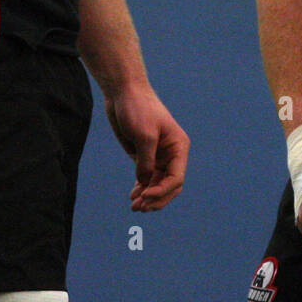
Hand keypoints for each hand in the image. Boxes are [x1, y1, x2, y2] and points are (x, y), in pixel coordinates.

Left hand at [104, 84, 190, 211]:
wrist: (123, 92)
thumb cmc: (138, 109)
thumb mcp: (144, 135)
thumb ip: (146, 161)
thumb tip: (144, 182)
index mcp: (178, 147)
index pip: (177, 178)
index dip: (163, 191)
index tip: (146, 196)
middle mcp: (171, 154)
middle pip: (170, 186)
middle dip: (156, 199)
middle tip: (140, 208)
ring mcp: (158, 155)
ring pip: (158, 184)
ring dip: (148, 197)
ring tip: (134, 207)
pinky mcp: (144, 155)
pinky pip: (147, 177)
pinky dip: (142, 188)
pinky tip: (133, 196)